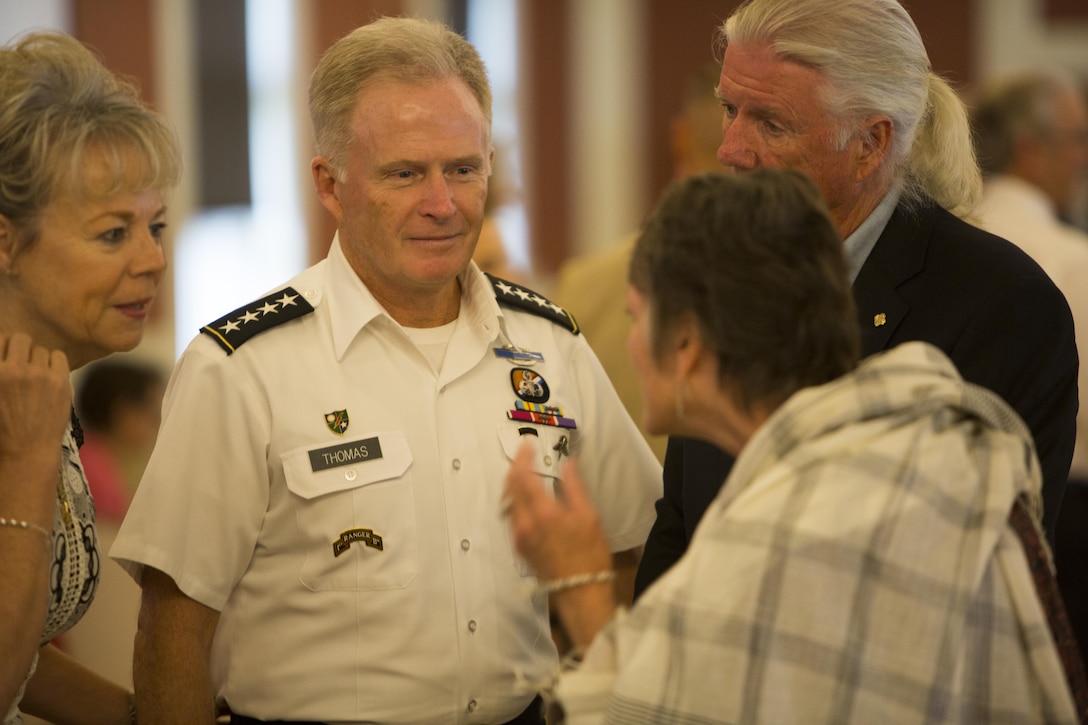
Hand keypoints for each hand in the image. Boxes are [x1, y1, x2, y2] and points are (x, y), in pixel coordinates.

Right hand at [0, 333, 70, 459]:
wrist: (27, 448)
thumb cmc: (4, 425)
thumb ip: (1, 372)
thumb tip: (6, 359)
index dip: (4, 346)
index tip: (7, 354)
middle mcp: (13, 369)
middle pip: (20, 338)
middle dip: (20, 348)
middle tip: (22, 362)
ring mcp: (38, 374)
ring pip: (40, 349)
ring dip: (38, 358)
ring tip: (36, 374)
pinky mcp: (60, 380)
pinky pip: (59, 356)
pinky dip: (54, 363)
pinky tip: (50, 376)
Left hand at [502, 440, 611, 580]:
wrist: (580, 592)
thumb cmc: (590, 555)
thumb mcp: (589, 516)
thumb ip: (574, 487)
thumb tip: (569, 465)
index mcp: (544, 512)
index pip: (523, 476)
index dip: (523, 457)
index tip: (527, 445)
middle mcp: (525, 523)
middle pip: (510, 487)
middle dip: (514, 467)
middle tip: (523, 455)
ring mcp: (519, 536)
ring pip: (507, 502)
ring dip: (512, 484)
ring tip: (522, 473)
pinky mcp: (519, 547)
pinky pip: (511, 517)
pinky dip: (514, 501)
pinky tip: (524, 498)